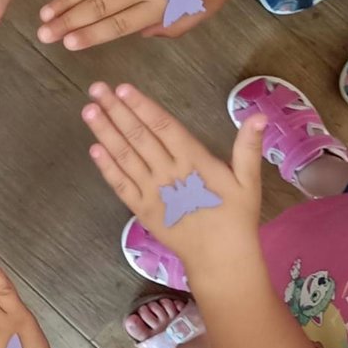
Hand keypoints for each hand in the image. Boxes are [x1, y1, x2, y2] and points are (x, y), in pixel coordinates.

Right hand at [37, 0, 249, 49]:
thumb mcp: (201, 13)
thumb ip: (169, 27)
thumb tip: (138, 32)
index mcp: (162, 4)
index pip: (117, 24)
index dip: (89, 35)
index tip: (66, 44)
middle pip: (98, 5)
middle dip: (67, 21)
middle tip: (43, 33)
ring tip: (46, 12)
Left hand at [82, 82, 264, 279]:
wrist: (221, 259)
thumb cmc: (236, 217)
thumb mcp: (248, 181)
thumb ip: (248, 147)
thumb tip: (259, 116)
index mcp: (194, 161)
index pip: (164, 127)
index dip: (143, 106)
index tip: (124, 88)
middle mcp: (169, 173)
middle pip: (138, 136)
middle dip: (116, 111)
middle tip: (96, 89)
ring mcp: (152, 192)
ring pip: (124, 157)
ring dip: (105, 133)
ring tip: (88, 111)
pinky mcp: (141, 210)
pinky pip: (120, 185)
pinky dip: (106, 167)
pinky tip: (93, 149)